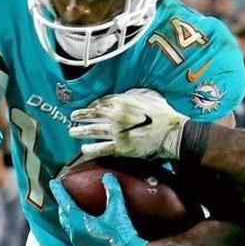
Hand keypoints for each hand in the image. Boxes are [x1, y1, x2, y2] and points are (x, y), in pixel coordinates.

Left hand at [50, 174, 147, 245]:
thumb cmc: (121, 235)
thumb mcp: (118, 211)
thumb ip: (113, 192)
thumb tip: (108, 176)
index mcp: (79, 224)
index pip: (65, 204)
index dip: (59, 191)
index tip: (53, 182)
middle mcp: (75, 235)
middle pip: (64, 217)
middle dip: (62, 205)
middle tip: (61, 195)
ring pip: (68, 228)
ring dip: (67, 217)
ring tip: (69, 209)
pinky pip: (75, 236)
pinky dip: (74, 227)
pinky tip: (82, 226)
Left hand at [69, 89, 187, 160]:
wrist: (172, 134)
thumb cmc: (164, 115)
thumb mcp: (150, 97)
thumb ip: (134, 95)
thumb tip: (125, 96)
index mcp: (123, 101)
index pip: (101, 102)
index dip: (92, 105)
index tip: (88, 108)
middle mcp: (117, 115)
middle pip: (93, 115)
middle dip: (80, 116)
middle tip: (73, 118)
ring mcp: (117, 132)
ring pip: (93, 131)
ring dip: (80, 131)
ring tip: (72, 132)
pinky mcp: (121, 147)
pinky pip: (101, 148)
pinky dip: (91, 149)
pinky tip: (84, 149)